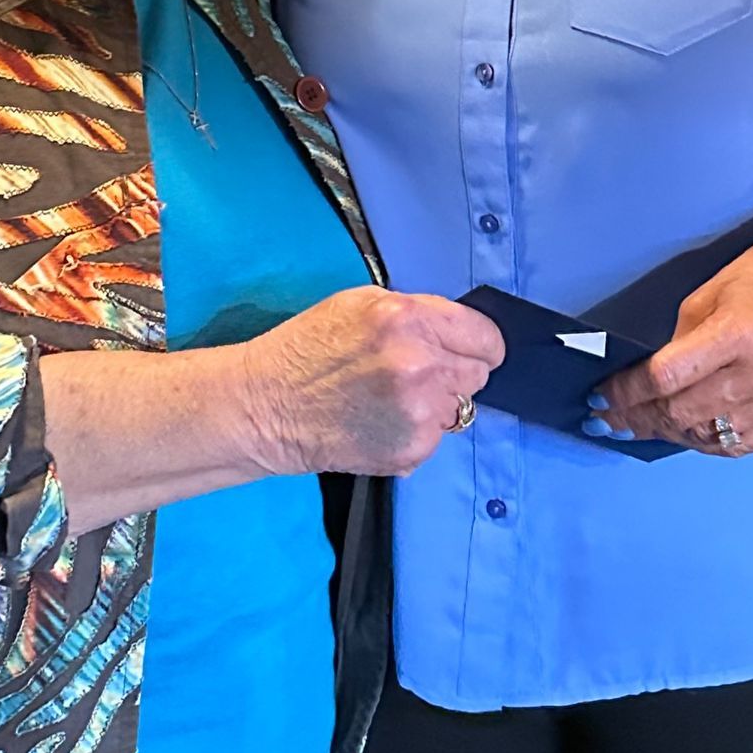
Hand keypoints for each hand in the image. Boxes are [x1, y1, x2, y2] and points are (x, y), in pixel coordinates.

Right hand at [239, 287, 505, 479]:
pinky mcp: (413, 449)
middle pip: (478, 373)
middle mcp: (421, 364)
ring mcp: (420, 411)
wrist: (267, 406)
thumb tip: (461, 333)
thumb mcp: (362, 303)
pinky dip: (417, 431)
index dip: (477, 343)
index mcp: (409, 319)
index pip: (485, 336)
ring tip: (389, 399)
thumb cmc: (308, 347)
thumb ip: (418, 313)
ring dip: (435, 403)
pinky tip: (380, 422)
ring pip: (460, 407)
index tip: (468, 350)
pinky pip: (438, 436)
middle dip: (454, 372)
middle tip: (415, 374)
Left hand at [588, 218, 752, 456]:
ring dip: (669, 433)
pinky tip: (686, 432)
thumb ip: (677, 343)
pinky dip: (708, 441)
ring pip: (708, 436)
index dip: (626, 393)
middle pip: (682, 413)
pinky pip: (740, 445)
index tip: (600, 400)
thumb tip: (644, 382)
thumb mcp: (705, 297)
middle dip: (639, 418)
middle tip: (612, 419)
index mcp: (736, 335)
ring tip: (643, 427)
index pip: (665, 378)